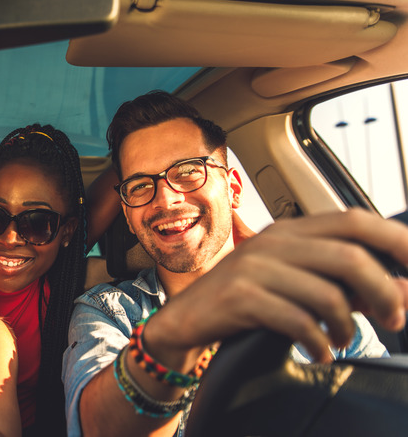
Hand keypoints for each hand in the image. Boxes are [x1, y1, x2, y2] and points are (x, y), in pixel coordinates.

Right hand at [145, 209, 407, 365]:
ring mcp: (255, 267)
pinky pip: (299, 321)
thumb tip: (396, 290)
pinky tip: (318, 352)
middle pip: (350, 256)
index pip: (355, 221)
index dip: (396, 240)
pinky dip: (318, 344)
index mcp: (290, 230)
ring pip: (328, 293)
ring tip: (341, 340)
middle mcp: (273, 241)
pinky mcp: (241, 297)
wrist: (185, 319)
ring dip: (348, 326)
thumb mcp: (291, 280)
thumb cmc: (242, 300)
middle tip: (394, 318)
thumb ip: (338, 280)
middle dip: (384, 291)